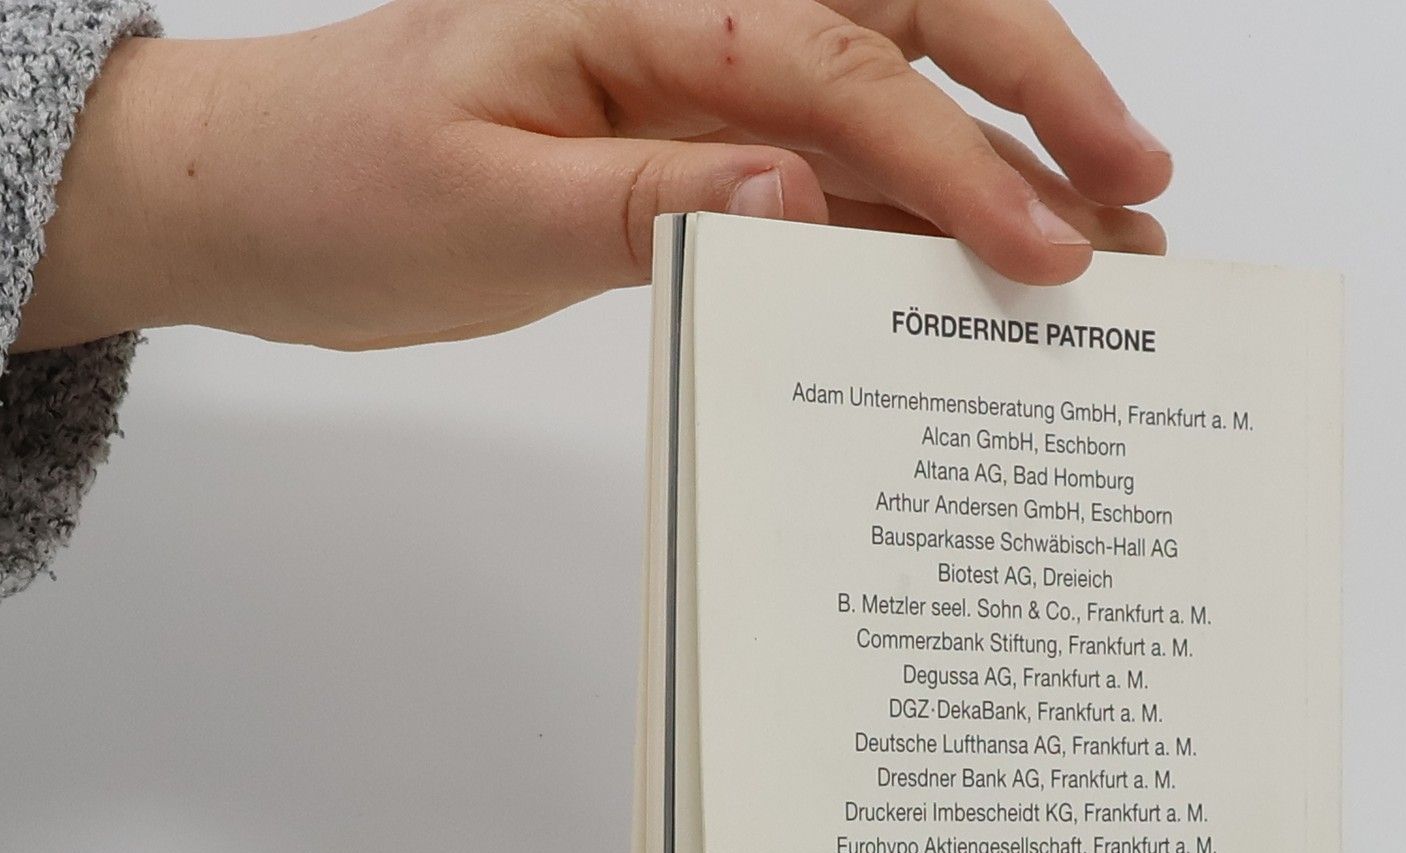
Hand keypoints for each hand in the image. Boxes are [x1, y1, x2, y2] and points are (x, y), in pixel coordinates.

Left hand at [19, 0, 1170, 352]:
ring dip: (1005, 159)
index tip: (1046, 245)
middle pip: (908, 21)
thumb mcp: (480, 203)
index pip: (837, 65)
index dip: (955, 154)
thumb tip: (797, 191)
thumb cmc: (341, 184)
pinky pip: (834, 172)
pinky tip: (986, 267)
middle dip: (1038, 95)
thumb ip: (643, 195)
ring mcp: (701, 83)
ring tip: (1111, 240)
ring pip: (892, 95)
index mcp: (635, 1)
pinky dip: (919, 215)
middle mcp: (691, 19)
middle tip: (1142, 188)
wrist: (257, 194)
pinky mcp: (697, 147)